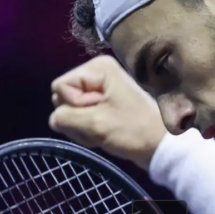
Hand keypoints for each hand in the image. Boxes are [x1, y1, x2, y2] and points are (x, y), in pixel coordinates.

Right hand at [49, 55, 166, 170]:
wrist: (159, 145)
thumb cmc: (132, 130)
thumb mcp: (94, 124)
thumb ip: (65, 118)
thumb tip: (55, 118)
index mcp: (98, 67)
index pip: (59, 87)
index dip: (74, 106)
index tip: (99, 113)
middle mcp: (98, 72)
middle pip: (63, 97)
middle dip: (77, 118)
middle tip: (101, 125)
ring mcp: (100, 88)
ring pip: (70, 110)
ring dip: (83, 126)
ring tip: (104, 131)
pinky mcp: (103, 103)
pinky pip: (81, 117)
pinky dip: (89, 129)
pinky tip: (104, 134)